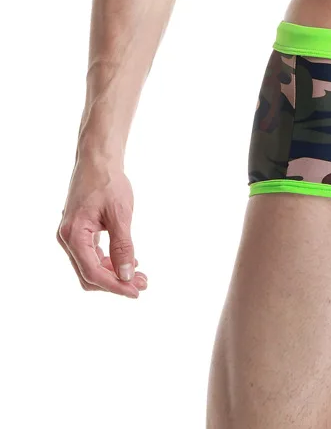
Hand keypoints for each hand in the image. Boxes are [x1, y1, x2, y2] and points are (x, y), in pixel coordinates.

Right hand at [57, 162, 147, 297]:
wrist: (98, 160)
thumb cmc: (109, 183)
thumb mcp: (120, 214)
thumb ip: (123, 246)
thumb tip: (127, 275)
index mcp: (74, 235)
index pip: (92, 272)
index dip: (115, 285)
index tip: (136, 291)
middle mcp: (67, 238)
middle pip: (89, 274)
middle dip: (116, 282)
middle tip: (142, 284)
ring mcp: (71, 235)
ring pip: (90, 266)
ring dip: (114, 273)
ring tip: (139, 275)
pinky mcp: (78, 231)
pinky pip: (90, 254)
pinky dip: (108, 261)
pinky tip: (128, 260)